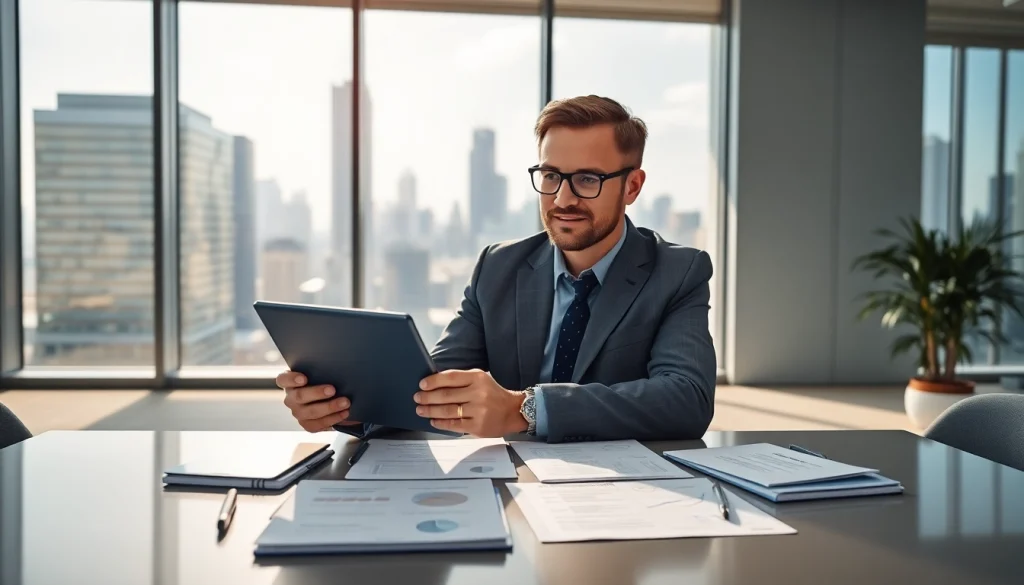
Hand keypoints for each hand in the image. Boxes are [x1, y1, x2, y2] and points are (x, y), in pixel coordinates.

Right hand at [276, 371, 360, 431]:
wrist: (328, 399)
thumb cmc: (322, 380)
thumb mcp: (318, 373)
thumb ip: (319, 370)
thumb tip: (335, 366)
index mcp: (289, 383)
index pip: (283, 379)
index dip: (292, 379)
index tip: (304, 379)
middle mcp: (290, 399)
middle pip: (299, 396)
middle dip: (317, 393)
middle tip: (333, 390)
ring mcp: (297, 413)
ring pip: (310, 412)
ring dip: (329, 407)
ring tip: (345, 402)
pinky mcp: (306, 424)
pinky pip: (318, 424)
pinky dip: (333, 419)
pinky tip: (344, 413)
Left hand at [413, 369, 527, 436]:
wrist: (513, 411)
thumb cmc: (494, 394)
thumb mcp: (481, 380)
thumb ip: (461, 380)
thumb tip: (435, 384)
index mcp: (478, 378)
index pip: (450, 377)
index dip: (433, 381)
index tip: (422, 384)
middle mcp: (478, 393)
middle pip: (446, 395)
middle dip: (427, 397)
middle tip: (418, 398)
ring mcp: (478, 410)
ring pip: (447, 411)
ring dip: (430, 411)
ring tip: (421, 410)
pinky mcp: (477, 426)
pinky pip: (454, 424)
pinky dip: (441, 423)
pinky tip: (433, 421)